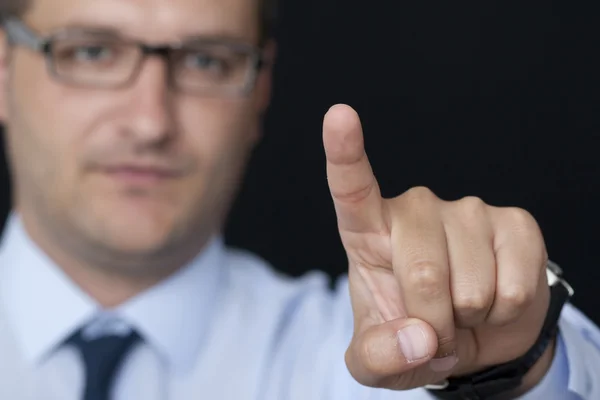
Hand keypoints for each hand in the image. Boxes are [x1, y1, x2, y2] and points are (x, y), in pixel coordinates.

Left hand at [323, 104, 551, 390]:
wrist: (469, 336)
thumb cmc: (410, 334)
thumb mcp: (376, 359)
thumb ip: (378, 358)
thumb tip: (420, 339)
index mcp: (369, 232)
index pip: (352, 189)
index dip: (345, 153)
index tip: (339, 115)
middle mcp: (416, 209)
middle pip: (422, 272)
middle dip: (432, 322)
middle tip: (434, 328)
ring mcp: (467, 210)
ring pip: (471, 287)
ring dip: (468, 320)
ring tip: (461, 309)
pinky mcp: (514, 222)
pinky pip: (514, 286)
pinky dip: (504, 313)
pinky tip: (494, 298)